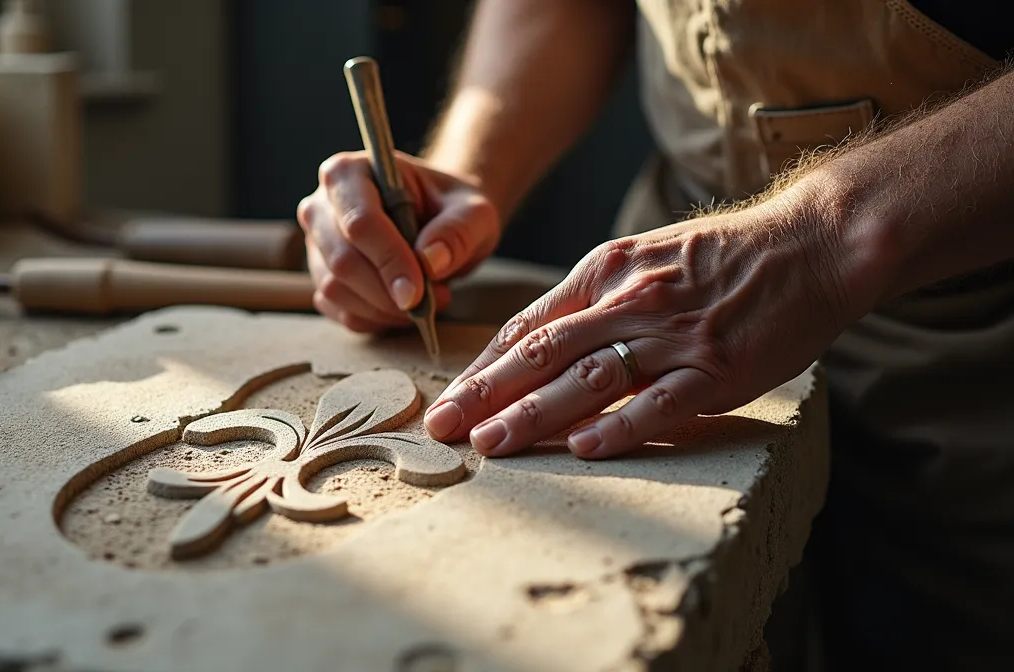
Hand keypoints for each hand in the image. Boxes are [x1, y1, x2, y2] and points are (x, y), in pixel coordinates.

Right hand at [296, 151, 500, 331]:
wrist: (440, 221)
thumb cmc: (451, 208)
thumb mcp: (474, 212)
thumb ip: (458, 231)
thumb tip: (430, 261)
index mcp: (350, 172)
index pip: (360, 222)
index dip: (389, 260)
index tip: (418, 291)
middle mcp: (322, 206)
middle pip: (342, 261)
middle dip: (388, 292)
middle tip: (430, 301)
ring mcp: (317, 245)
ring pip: (337, 290)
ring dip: (385, 308)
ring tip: (425, 300)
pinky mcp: (322, 278)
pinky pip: (341, 311)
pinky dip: (377, 319)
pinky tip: (404, 308)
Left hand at [421, 195, 858, 458]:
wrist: (812, 242)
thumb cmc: (725, 256)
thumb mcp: (643, 258)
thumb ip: (593, 299)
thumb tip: (537, 343)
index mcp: (605, 272)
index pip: (528, 326)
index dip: (483, 367)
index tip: (448, 399)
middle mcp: (629, 301)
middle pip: (542, 353)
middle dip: (485, 393)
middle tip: (442, 427)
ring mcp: (673, 335)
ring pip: (589, 378)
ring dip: (534, 414)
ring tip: (491, 444)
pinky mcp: (718, 367)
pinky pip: (660, 402)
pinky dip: (620, 426)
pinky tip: (585, 449)